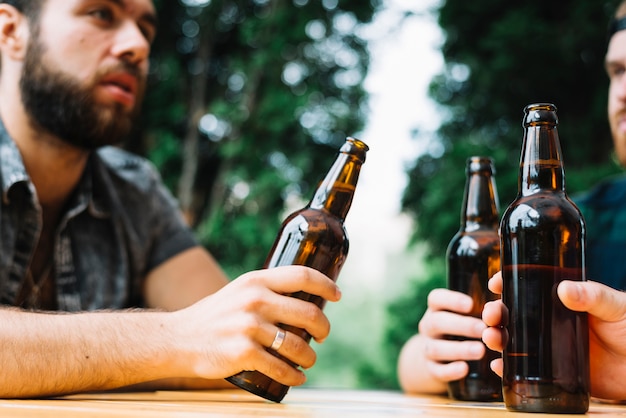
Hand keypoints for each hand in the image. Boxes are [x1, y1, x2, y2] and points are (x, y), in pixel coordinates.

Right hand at [169, 265, 340, 386]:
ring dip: (310, 357)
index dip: (326, 285)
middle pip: (309, 313)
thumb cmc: (214, 316)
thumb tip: (302, 298)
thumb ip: (266, 291)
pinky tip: (296, 378)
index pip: (302, 275)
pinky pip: (281, 368)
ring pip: (298, 345)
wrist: (178, 338)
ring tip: (309, 360)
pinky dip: (294, 376)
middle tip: (323, 336)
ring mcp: (249, 327)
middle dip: (324, 329)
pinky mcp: (243, 353)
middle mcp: (255, 300)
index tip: (337, 295)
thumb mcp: (239, 291)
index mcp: (256, 281)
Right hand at [398, 288, 486, 393]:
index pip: (436, 298)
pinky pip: (437, 370)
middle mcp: (429, 327)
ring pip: (436, 348)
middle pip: (436, 322)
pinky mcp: (432, 369)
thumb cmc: (464, 329)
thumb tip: (500, 309)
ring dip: (459, 349)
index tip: (470, 304)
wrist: (443, 357)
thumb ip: (488, 312)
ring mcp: (428, 348)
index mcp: (438, 308)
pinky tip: (465, 368)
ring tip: (480, 351)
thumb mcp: (472, 316)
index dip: (451, 300)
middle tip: (483, 329)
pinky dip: (451, 370)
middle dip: (462, 325)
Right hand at [482, 272, 625, 400]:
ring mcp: (550, 347)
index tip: (496, 282)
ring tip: (492, 339)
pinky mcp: (554, 371)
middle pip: (512, 314)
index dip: (507, 283)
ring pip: (512, 341)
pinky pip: (524, 370)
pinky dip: (506, 368)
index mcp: (561, 301)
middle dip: (494, 313)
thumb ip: (592, 296)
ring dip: (496, 337)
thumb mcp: (615, 306)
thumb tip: (564, 289)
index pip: (527, 287)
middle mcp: (550, 322)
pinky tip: (498, 366)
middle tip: (491, 316)